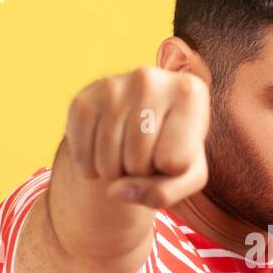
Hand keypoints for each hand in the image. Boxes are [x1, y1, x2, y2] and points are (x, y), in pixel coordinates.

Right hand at [65, 65, 209, 208]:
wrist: (140, 119)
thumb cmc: (173, 149)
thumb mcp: (187, 175)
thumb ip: (166, 193)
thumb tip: (115, 191)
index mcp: (190, 91)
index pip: (175, 163)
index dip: (173, 170)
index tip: (175, 149)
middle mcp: (150, 79)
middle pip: (139, 163)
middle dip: (142, 172)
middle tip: (147, 151)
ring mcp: (112, 86)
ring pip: (109, 164)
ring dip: (116, 173)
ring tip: (127, 150)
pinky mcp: (82, 100)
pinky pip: (83, 159)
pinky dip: (91, 169)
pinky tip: (104, 150)